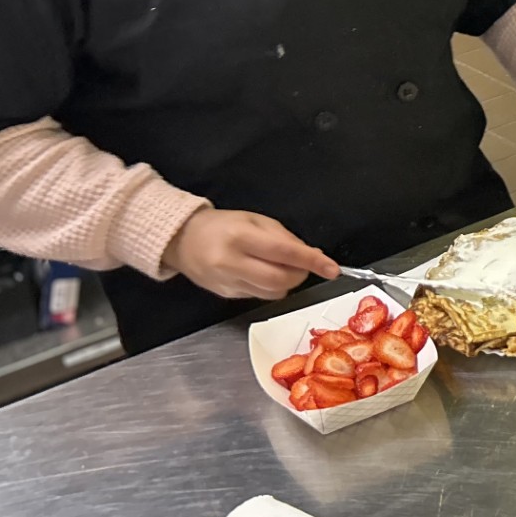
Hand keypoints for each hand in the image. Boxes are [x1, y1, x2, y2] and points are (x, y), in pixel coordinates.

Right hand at [161, 209, 340, 300]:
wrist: (183, 240)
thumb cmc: (224, 225)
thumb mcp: (255, 220)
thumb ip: (284, 238)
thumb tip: (312, 255)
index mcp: (240, 237)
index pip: (283, 253)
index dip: (311, 261)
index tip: (332, 269)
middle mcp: (231, 262)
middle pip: (279, 280)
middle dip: (300, 275)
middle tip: (302, 264)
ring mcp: (227, 282)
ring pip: (272, 293)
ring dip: (287, 283)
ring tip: (280, 266)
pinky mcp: (226, 295)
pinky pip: (259, 296)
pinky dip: (270, 287)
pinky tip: (262, 273)